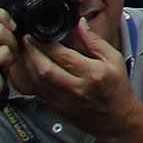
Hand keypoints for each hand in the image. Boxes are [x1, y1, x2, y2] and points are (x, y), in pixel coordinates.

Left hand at [9, 7, 140, 136]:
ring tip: (25, 51)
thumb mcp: (114, 59)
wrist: (115, 119)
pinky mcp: (56, 108)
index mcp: (92, 73)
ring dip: (28, 65)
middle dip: (32, 53)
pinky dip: (30, 78)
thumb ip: (95, 41)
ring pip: (37, 82)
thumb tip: (80, 24)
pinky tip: (29, 68)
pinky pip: (37, 91)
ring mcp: (64, 100)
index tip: (38, 33)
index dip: (47, 44)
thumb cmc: (116, 88)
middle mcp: (76, 88)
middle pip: (45, 70)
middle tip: (26, 39)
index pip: (64, 56)